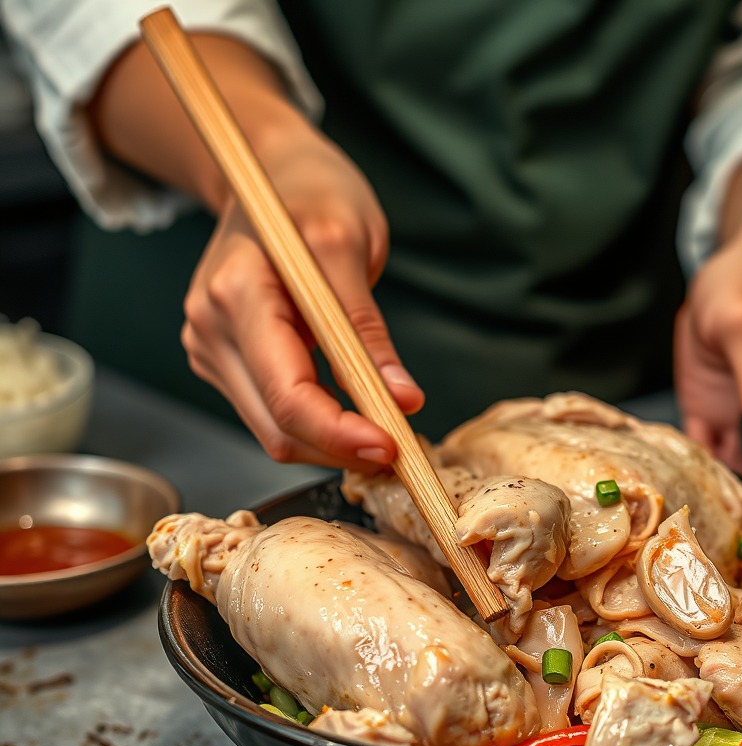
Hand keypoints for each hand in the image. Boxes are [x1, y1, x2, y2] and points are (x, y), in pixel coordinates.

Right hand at [181, 122, 423, 470]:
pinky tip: (352, 411)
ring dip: (332, 444)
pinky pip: (272, 414)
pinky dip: (317, 425)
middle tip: (404, 452)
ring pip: (274, 431)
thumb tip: (401, 399)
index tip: (392, 448)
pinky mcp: (225, 360)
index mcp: (237, 293)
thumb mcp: (353, 243)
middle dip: (342, 449)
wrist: (270, 172)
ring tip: (386, 430)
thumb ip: (370, 330)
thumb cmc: (312, 192)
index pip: (288, 393)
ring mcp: (212, 346)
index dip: (341, 434)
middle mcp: (211, 326)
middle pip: (278, 427)